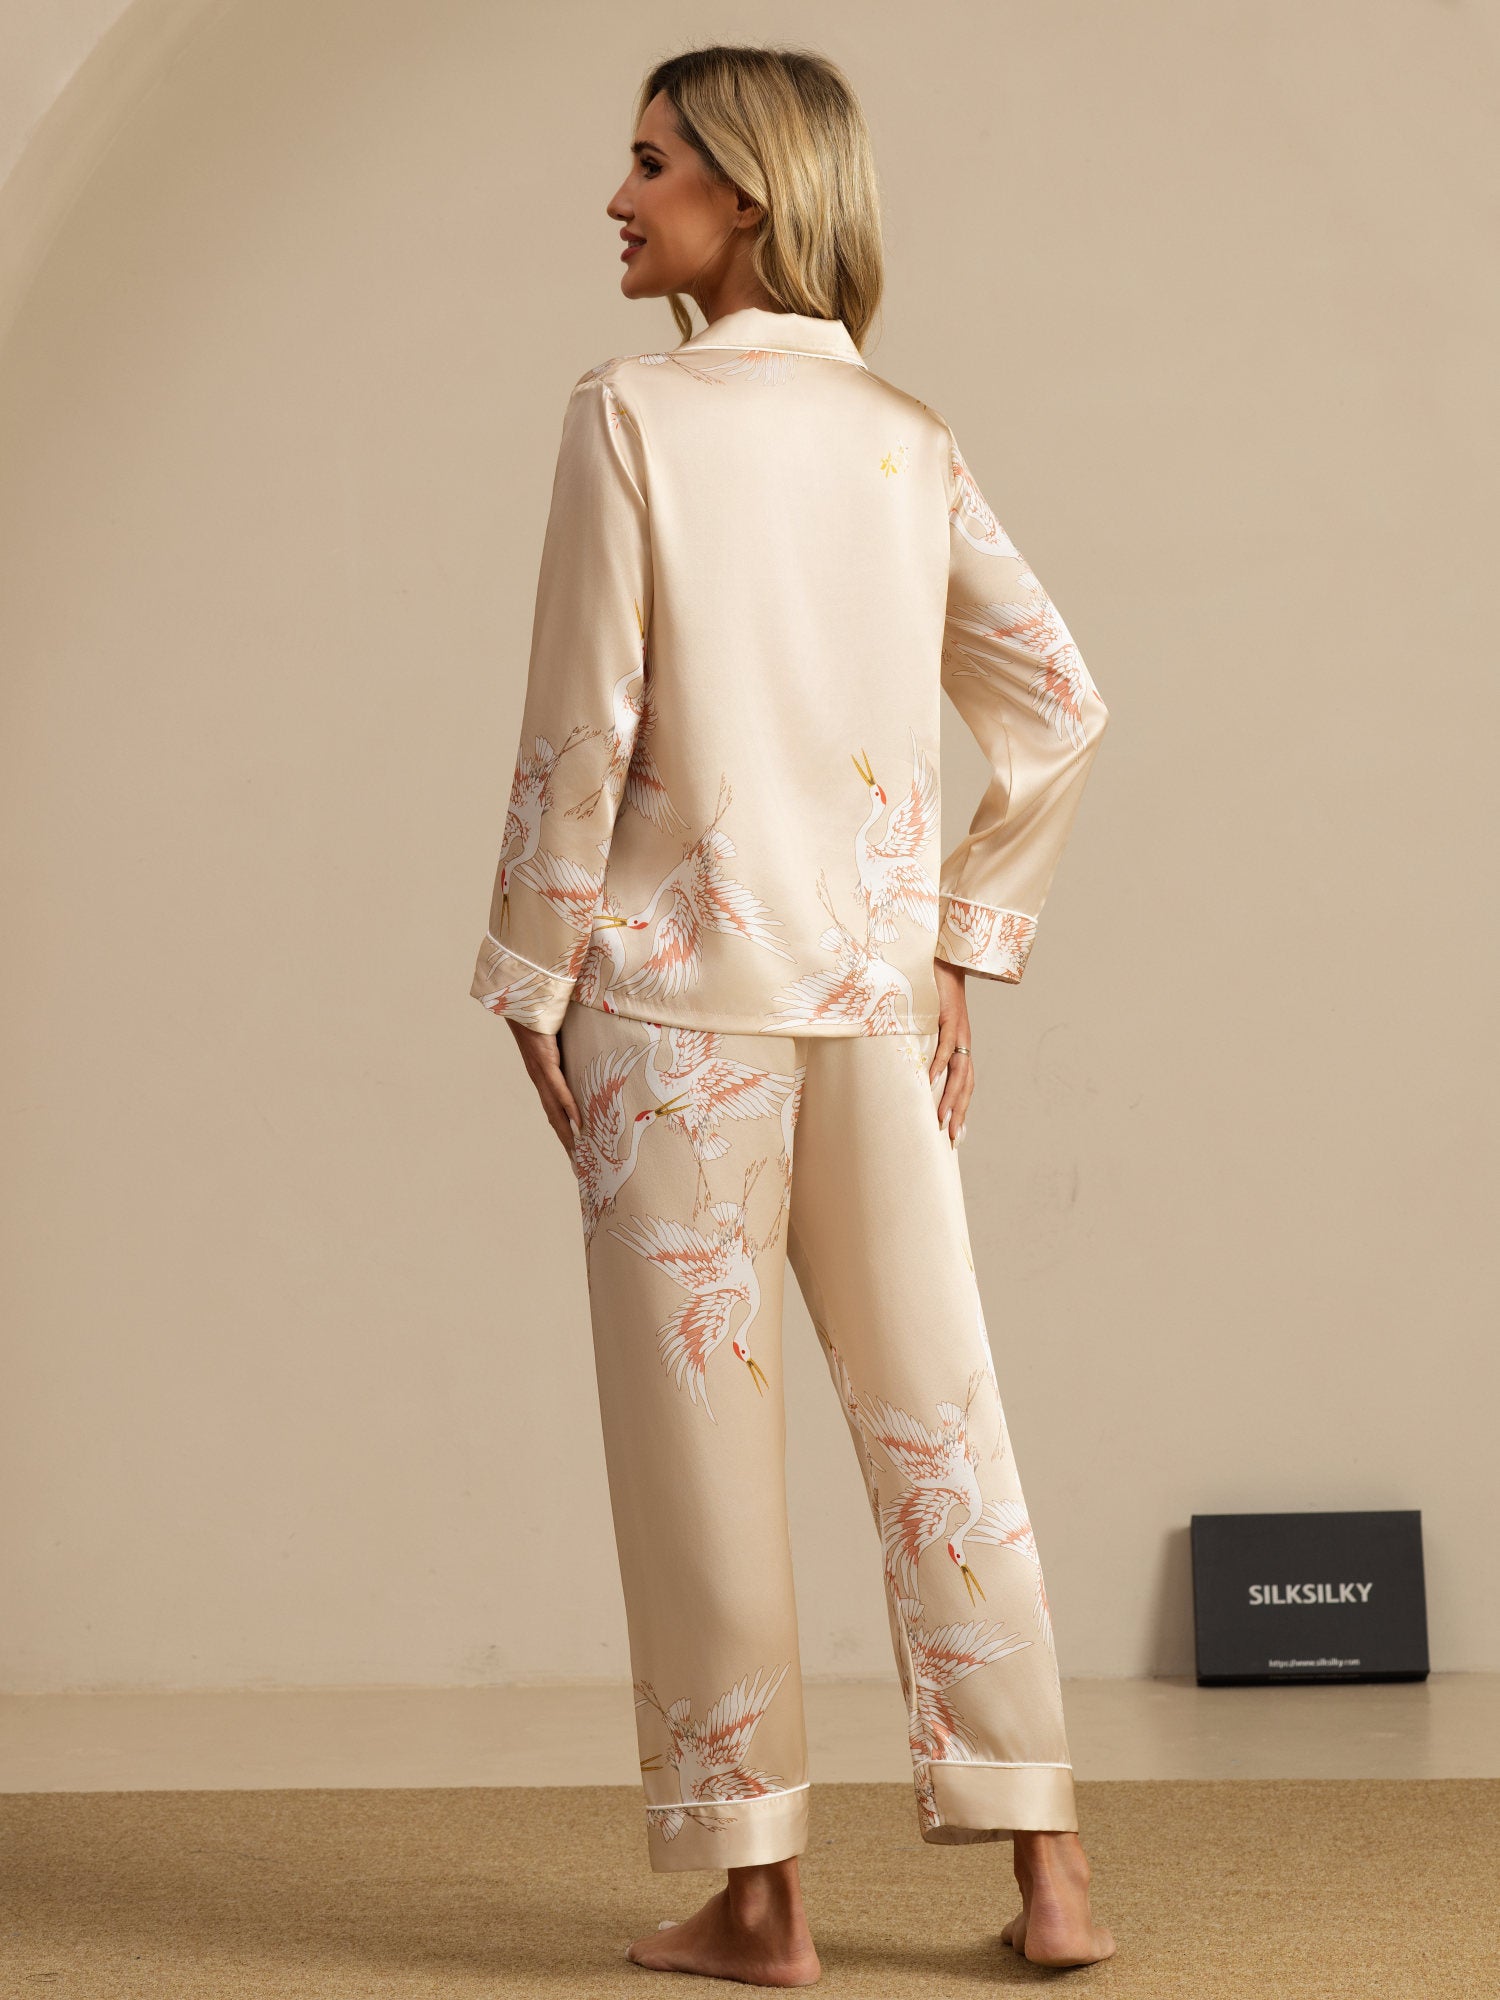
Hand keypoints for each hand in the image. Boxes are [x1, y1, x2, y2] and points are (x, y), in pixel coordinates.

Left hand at [506, 1018, 583, 1155]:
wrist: (524, 999)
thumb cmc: (542, 1014)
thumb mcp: (560, 1037)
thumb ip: (571, 1047)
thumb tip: (587, 1049)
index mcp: (543, 1075)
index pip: (553, 1108)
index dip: (562, 1129)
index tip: (573, 1148)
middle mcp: (540, 1078)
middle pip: (553, 1116)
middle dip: (564, 1140)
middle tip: (577, 1162)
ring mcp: (540, 1071)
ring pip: (554, 1108)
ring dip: (565, 1131)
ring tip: (577, 1151)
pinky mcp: (543, 1060)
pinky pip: (557, 1088)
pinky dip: (567, 1106)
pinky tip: (578, 1121)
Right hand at [930, 958, 973, 1147]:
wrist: (944, 957)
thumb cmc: (932, 990)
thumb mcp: (928, 1021)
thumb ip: (923, 1041)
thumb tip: (908, 1060)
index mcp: (960, 1045)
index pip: (965, 1082)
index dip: (962, 1106)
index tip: (955, 1132)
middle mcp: (963, 1041)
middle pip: (966, 1084)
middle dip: (959, 1111)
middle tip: (951, 1136)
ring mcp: (958, 1029)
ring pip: (958, 1071)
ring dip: (950, 1096)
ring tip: (942, 1118)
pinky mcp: (948, 1016)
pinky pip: (945, 1045)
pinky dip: (939, 1064)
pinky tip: (931, 1080)